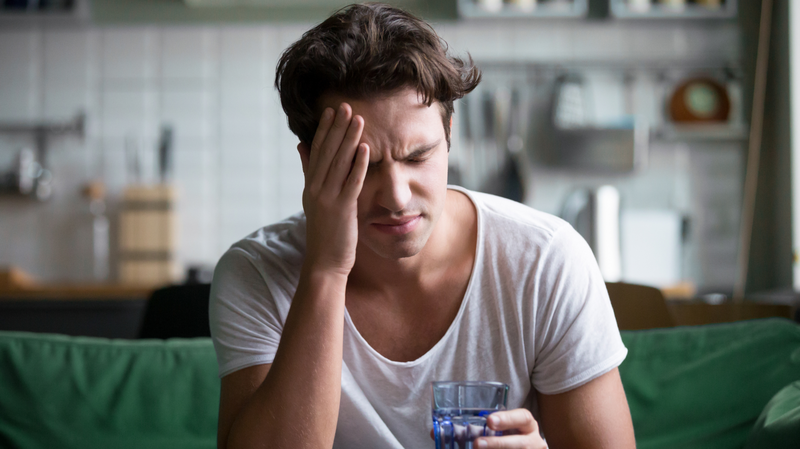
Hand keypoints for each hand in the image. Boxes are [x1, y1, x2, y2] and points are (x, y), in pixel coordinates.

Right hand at [297, 103, 369, 277]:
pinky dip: (358, 165)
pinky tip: (366, 149)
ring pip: (339, 164)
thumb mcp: (313, 199)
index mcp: (310, 185)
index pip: (317, 152)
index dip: (325, 130)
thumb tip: (302, 146)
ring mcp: (327, 199)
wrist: (324, 263)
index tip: (332, 111)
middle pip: (327, 153)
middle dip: (337, 128)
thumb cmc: (324, 232)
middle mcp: (316, 189)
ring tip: (358, 120)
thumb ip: (309, 172)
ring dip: (349, 140)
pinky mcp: (342, 209)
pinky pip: (351, 183)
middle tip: (346, 106)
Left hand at [474, 409, 546, 448]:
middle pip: (521, 443)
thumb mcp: (506, 431)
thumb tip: (460, 430)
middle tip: (478, 443)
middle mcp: (534, 442)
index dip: (507, 419)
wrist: (523, 447)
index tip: (490, 421)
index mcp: (529, 427)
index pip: (523, 418)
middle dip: (498, 443)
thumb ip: (490, 430)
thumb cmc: (511, 438)